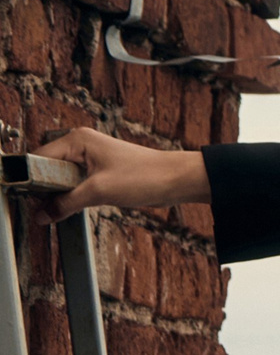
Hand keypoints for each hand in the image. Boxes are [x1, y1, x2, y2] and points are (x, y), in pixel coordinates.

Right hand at [38, 128, 209, 218]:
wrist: (176, 180)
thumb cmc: (144, 176)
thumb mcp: (99, 191)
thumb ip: (67, 203)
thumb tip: (42, 215)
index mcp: (76, 139)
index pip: (39, 157)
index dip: (31, 179)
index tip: (27, 200)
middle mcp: (80, 145)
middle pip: (48, 167)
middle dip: (44, 188)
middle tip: (41, 209)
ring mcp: (90, 158)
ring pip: (61, 178)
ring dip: (58, 194)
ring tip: (55, 210)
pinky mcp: (99, 172)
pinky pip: (75, 183)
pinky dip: (71, 196)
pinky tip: (69, 208)